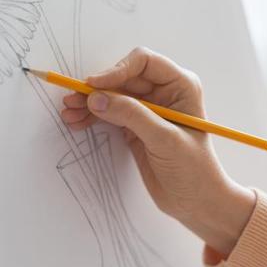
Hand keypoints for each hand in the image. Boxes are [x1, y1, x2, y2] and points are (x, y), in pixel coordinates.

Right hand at [60, 47, 255, 255]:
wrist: (197, 203)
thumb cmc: (194, 170)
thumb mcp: (165, 140)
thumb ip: (132, 116)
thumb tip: (97, 99)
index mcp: (180, 86)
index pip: (144, 63)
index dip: (117, 70)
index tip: (95, 85)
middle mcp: (164, 92)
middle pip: (123, 78)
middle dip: (97, 88)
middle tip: (72, 100)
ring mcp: (148, 110)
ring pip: (113, 96)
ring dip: (91, 102)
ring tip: (69, 113)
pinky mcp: (135, 127)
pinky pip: (110, 114)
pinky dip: (93, 117)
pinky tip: (77, 121)